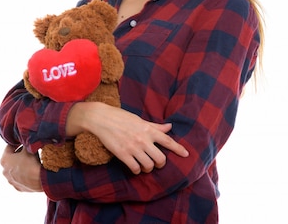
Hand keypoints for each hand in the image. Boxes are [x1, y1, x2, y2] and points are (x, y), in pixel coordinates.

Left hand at [0, 145, 43, 191]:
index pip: (9, 147)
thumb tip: (26, 139)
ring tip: (30, 163)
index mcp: (4, 159)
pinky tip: (31, 173)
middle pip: (10, 159)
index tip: (23, 143)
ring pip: (14, 170)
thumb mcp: (28, 149)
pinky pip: (20, 179)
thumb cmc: (31, 162)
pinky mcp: (18, 187)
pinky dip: (24, 176)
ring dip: (20, 166)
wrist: (39, 180)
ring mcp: (11, 180)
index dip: (17, 144)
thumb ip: (25, 143)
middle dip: (18, 155)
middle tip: (27, 152)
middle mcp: (4, 171)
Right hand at [67, 102, 188, 174]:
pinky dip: (137, 170)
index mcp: (148, 129)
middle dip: (160, 164)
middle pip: (160, 159)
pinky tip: (134, 167)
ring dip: (148, 168)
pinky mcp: (122, 154)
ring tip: (144, 166)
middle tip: (156, 163)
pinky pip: (135, 168)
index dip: (178, 149)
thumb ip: (155, 126)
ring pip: (148, 166)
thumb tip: (170, 126)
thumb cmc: (120, 117)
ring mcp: (133, 148)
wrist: (100, 118)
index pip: (168, 140)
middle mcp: (143, 139)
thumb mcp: (139, 119)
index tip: (186, 155)